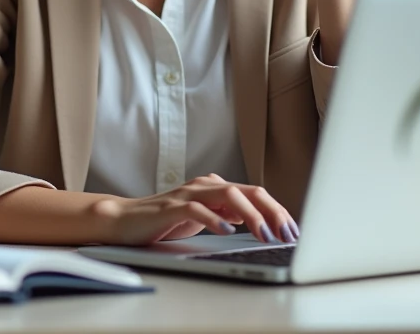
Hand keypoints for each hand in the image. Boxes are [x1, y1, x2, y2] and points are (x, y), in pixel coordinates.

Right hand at [90, 174, 299, 245]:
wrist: (126, 221)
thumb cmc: (166, 221)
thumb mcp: (205, 217)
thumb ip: (229, 214)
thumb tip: (261, 221)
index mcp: (215, 187)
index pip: (255, 193)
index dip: (277, 210)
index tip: (293, 231)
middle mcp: (205, 185)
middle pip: (247, 190)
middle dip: (272, 211)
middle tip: (286, 233)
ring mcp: (187, 194)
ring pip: (228, 195)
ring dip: (250, 215)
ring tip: (264, 234)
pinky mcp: (170, 208)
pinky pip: (197, 209)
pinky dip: (215, 219)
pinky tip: (227, 232)